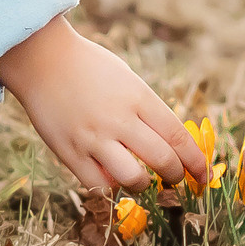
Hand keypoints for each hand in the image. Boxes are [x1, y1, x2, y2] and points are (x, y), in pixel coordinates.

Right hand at [0, 16, 206, 192]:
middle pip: (163, 160)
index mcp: (138, 97)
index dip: (196, 162)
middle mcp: (119, 119)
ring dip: (144, 184)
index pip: (179, 137)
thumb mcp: (127, 79)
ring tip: (141, 179)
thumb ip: (147, 110)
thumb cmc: (89, 67)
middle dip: (176, 176)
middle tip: (175, 179)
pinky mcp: (69, 152)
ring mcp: (93, 137)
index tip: (203, 175)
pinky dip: (110, 186)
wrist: (41, 58)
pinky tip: (110, 176)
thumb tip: (170, 144)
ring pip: (133, 179)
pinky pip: (98, 185)